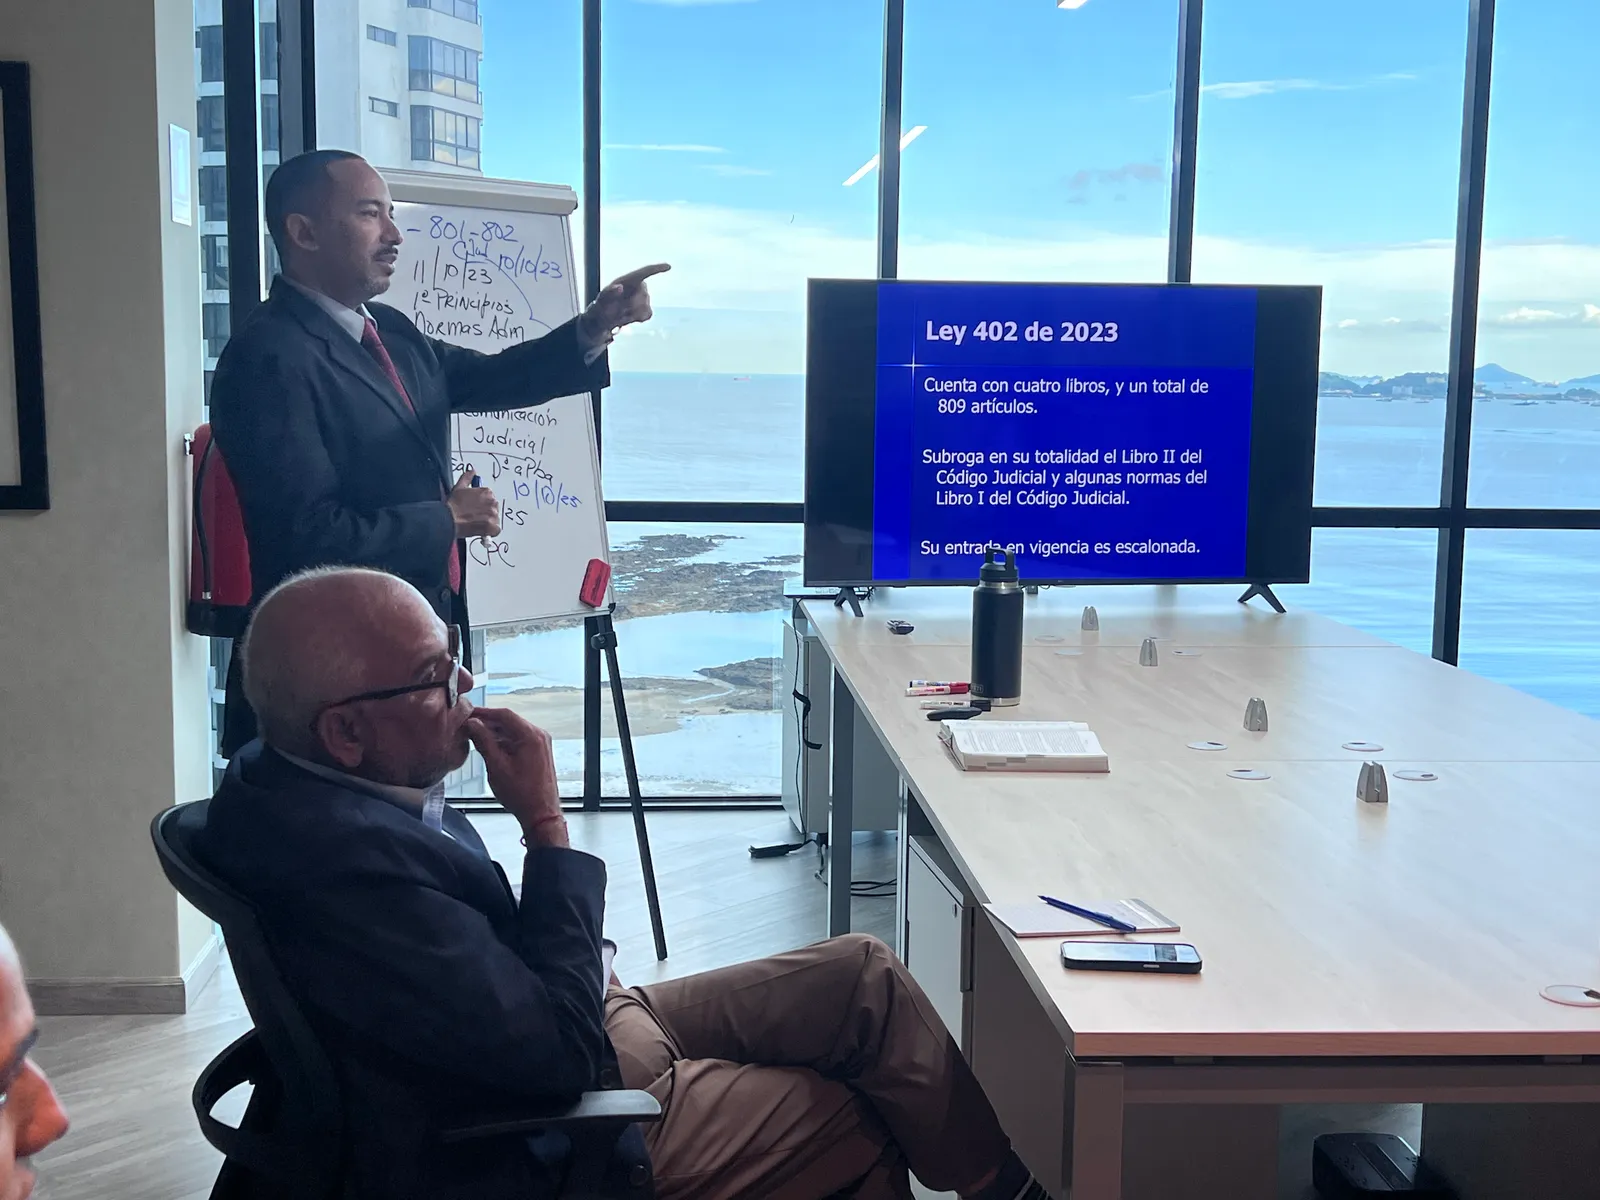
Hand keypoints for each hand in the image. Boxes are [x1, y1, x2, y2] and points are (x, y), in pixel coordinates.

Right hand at [447, 469, 500, 538]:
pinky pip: (496, 530)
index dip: (482, 505)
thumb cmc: (453, 505)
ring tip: (475, 523)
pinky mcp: (492, 526)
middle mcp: (492, 502)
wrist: (449, 518)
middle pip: (494, 509)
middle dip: (486, 513)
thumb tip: (472, 471)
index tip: (475, 508)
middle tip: (474, 517)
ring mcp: (493, 514)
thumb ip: (467, 477)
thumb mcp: (459, 487)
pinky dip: (490, 532)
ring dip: (488, 522)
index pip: (490, 499)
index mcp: (487, 492)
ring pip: (495, 519)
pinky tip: (481, 530)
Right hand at [464, 707, 567, 846]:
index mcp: (531, 735)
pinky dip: (503, 742)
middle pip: (509, 721)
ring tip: (474, 737)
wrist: (541, 814)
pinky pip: (518, 740)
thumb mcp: (496, 766)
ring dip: (494, 733)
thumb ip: (483, 741)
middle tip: (467, 726)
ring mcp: (540, 744)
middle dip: (487, 723)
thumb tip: (472, 724)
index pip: (504, 714)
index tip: (467, 713)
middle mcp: (538, 736)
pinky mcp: (538, 753)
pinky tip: (489, 748)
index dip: (483, 713)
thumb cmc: (522, 794)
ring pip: (513, 731)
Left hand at [580, 263, 670, 339]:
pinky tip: (629, 316)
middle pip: (644, 294)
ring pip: (645, 306)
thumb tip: (620, 287)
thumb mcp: (602, 298)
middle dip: (632, 303)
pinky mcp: (647, 310)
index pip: (646, 272)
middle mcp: (639, 287)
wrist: (605, 317)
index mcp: (629, 279)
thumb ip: (610, 291)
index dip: (657, 269)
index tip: (668, 266)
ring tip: (622, 312)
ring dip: (632, 312)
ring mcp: (644, 298)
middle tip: (619, 308)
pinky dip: (638, 318)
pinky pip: (648, 314)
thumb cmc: (603, 304)